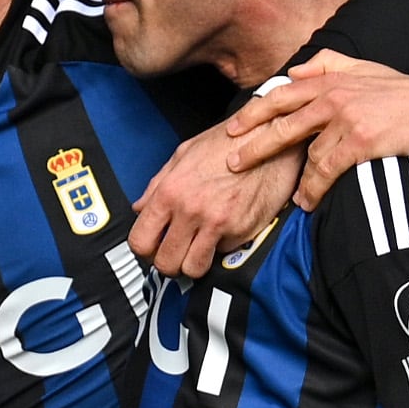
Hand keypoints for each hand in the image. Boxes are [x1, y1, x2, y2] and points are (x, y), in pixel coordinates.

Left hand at [128, 120, 304, 280]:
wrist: (268, 139)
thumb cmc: (228, 142)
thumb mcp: (184, 153)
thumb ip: (157, 184)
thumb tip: (140, 207)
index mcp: (171, 191)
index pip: (140, 241)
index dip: (144, 249)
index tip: (152, 247)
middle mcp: (192, 210)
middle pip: (165, 263)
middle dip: (167, 262)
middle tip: (174, 251)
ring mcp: (218, 223)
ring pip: (193, 269)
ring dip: (192, 262)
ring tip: (196, 247)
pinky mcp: (242, 231)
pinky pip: (222, 253)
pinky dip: (221, 246)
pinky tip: (224, 227)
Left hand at [227, 52, 408, 205]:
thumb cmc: (401, 93)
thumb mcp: (365, 68)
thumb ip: (329, 63)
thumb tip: (295, 70)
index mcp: (330, 80)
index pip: (282, 95)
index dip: (254, 112)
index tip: (232, 129)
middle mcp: (333, 97)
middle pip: (283, 124)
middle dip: (254, 145)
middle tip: (232, 163)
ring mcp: (346, 120)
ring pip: (307, 154)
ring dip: (296, 181)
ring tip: (291, 199)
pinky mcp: (359, 142)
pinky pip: (325, 171)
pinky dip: (314, 189)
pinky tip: (308, 202)